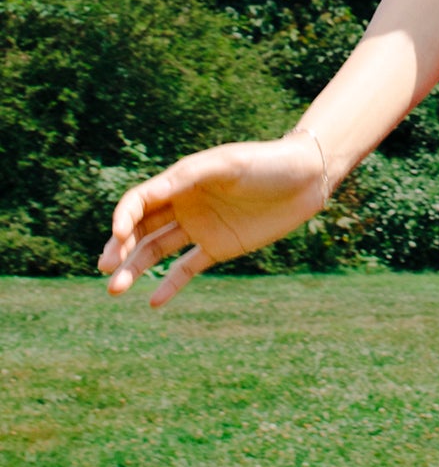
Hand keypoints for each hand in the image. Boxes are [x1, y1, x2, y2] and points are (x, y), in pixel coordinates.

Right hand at [98, 133, 326, 307]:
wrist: (306, 178)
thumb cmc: (265, 163)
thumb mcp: (228, 164)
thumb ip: (190, 176)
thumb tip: (151, 193)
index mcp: (181, 180)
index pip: (140, 201)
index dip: (123, 219)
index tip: (118, 239)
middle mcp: (184, 204)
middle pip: (141, 229)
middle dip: (119, 248)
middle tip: (105, 270)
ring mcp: (200, 227)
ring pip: (157, 250)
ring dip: (135, 269)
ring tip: (114, 290)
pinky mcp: (219, 247)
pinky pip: (187, 268)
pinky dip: (169, 285)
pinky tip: (152, 302)